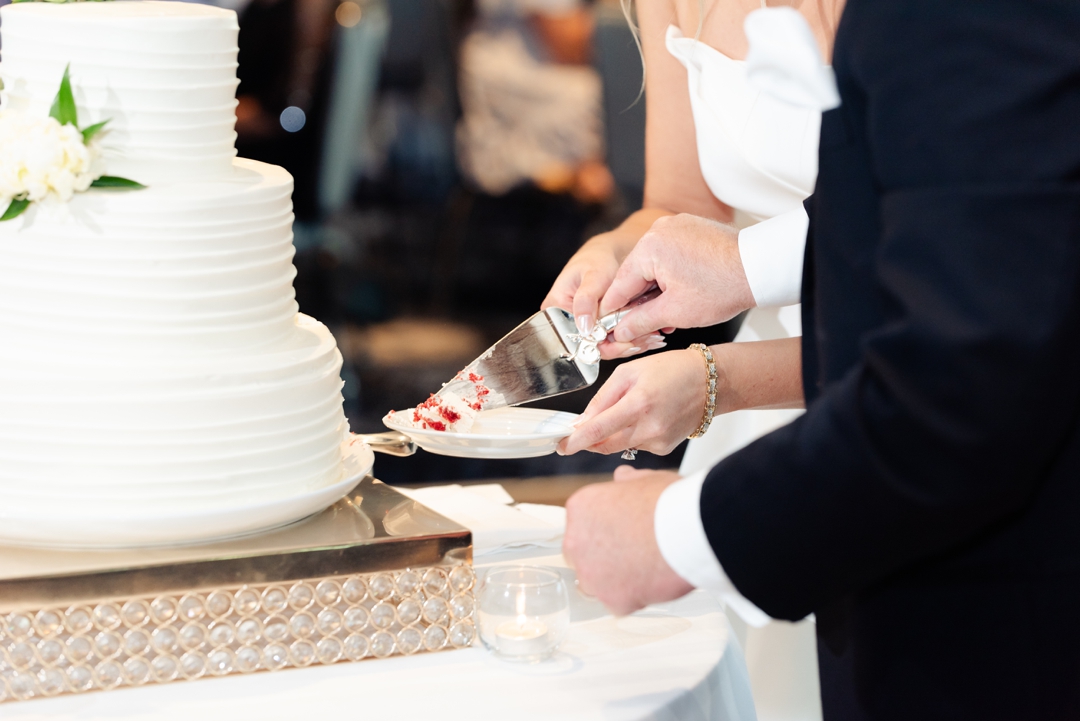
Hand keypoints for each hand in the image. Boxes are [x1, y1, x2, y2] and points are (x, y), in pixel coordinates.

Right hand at [542, 209, 674, 357]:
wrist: (614, 251)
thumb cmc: (598, 257)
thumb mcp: (593, 275)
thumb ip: (586, 300)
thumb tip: (583, 327)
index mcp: (557, 310)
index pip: (575, 338)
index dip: (599, 344)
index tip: (623, 341)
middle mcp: (571, 322)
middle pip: (595, 345)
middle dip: (622, 343)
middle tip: (646, 339)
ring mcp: (590, 326)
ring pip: (611, 344)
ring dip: (634, 341)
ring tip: (655, 335)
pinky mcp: (606, 326)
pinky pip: (621, 337)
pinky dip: (639, 335)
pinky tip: (655, 332)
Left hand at [558, 349, 705, 455]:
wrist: (712, 383)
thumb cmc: (673, 370)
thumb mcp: (630, 372)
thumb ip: (603, 398)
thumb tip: (582, 421)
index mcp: (638, 404)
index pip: (598, 431)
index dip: (575, 441)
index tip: (560, 446)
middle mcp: (649, 428)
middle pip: (605, 445)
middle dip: (589, 439)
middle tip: (580, 429)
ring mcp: (658, 441)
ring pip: (619, 445)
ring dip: (612, 434)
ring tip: (629, 409)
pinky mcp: (664, 448)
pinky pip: (636, 445)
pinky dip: (631, 434)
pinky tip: (645, 417)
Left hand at [563, 466, 692, 615]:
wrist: (686, 531)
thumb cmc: (669, 504)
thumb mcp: (645, 480)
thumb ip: (627, 482)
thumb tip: (623, 478)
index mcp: (580, 509)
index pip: (581, 525)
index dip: (605, 529)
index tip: (621, 531)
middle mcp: (576, 542)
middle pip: (583, 555)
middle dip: (603, 556)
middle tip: (632, 550)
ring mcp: (592, 575)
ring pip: (597, 583)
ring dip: (614, 579)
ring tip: (644, 566)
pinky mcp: (612, 600)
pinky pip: (618, 603)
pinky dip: (633, 596)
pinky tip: (651, 581)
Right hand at [600, 214, 754, 342]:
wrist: (762, 268)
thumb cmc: (723, 288)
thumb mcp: (674, 313)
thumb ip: (640, 322)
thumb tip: (620, 330)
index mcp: (649, 247)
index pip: (620, 284)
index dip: (613, 310)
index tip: (606, 326)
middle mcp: (659, 230)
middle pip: (637, 273)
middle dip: (640, 302)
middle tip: (642, 327)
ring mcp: (677, 226)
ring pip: (655, 265)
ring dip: (657, 291)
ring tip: (666, 316)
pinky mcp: (692, 228)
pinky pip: (671, 254)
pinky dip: (671, 275)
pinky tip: (680, 296)